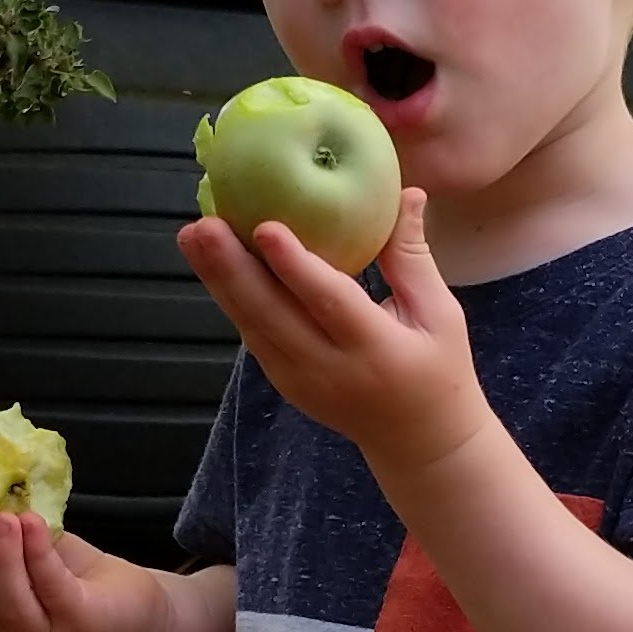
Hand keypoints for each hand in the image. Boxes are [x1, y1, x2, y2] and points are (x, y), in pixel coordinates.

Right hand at [0, 509, 151, 631]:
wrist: (137, 604)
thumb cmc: (78, 576)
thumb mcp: (32, 551)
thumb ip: (2, 537)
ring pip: (10, 603)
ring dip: (3, 557)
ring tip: (5, 520)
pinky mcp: (79, 624)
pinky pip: (51, 588)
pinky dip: (38, 553)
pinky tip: (34, 524)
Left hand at [179, 184, 490, 482]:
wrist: (419, 441)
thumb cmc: (438, 368)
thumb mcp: (440, 314)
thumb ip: (413, 256)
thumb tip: (409, 190)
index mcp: (377, 351)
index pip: (330, 304)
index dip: (296, 266)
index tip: (266, 227)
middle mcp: (331, 370)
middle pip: (273, 317)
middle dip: (232, 270)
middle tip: (203, 226)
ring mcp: (301, 381)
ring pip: (253, 327)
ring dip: (218, 281)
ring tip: (192, 237)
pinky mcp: (285, 383)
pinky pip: (253, 336)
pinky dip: (229, 299)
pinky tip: (210, 264)